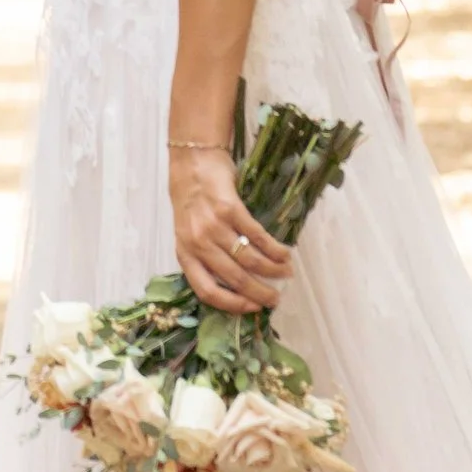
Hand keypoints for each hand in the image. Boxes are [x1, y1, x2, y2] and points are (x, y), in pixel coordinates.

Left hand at [167, 146, 292, 313]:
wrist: (192, 163)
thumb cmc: (191, 202)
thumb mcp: (188, 234)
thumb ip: (205, 256)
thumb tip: (238, 284)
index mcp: (185, 254)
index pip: (207, 291)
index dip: (232, 304)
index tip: (252, 308)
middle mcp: (197, 243)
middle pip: (234, 278)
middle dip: (260, 292)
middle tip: (276, 298)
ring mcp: (213, 226)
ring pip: (248, 259)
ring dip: (272, 270)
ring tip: (286, 273)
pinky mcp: (229, 209)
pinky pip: (256, 236)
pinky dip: (274, 248)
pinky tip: (284, 253)